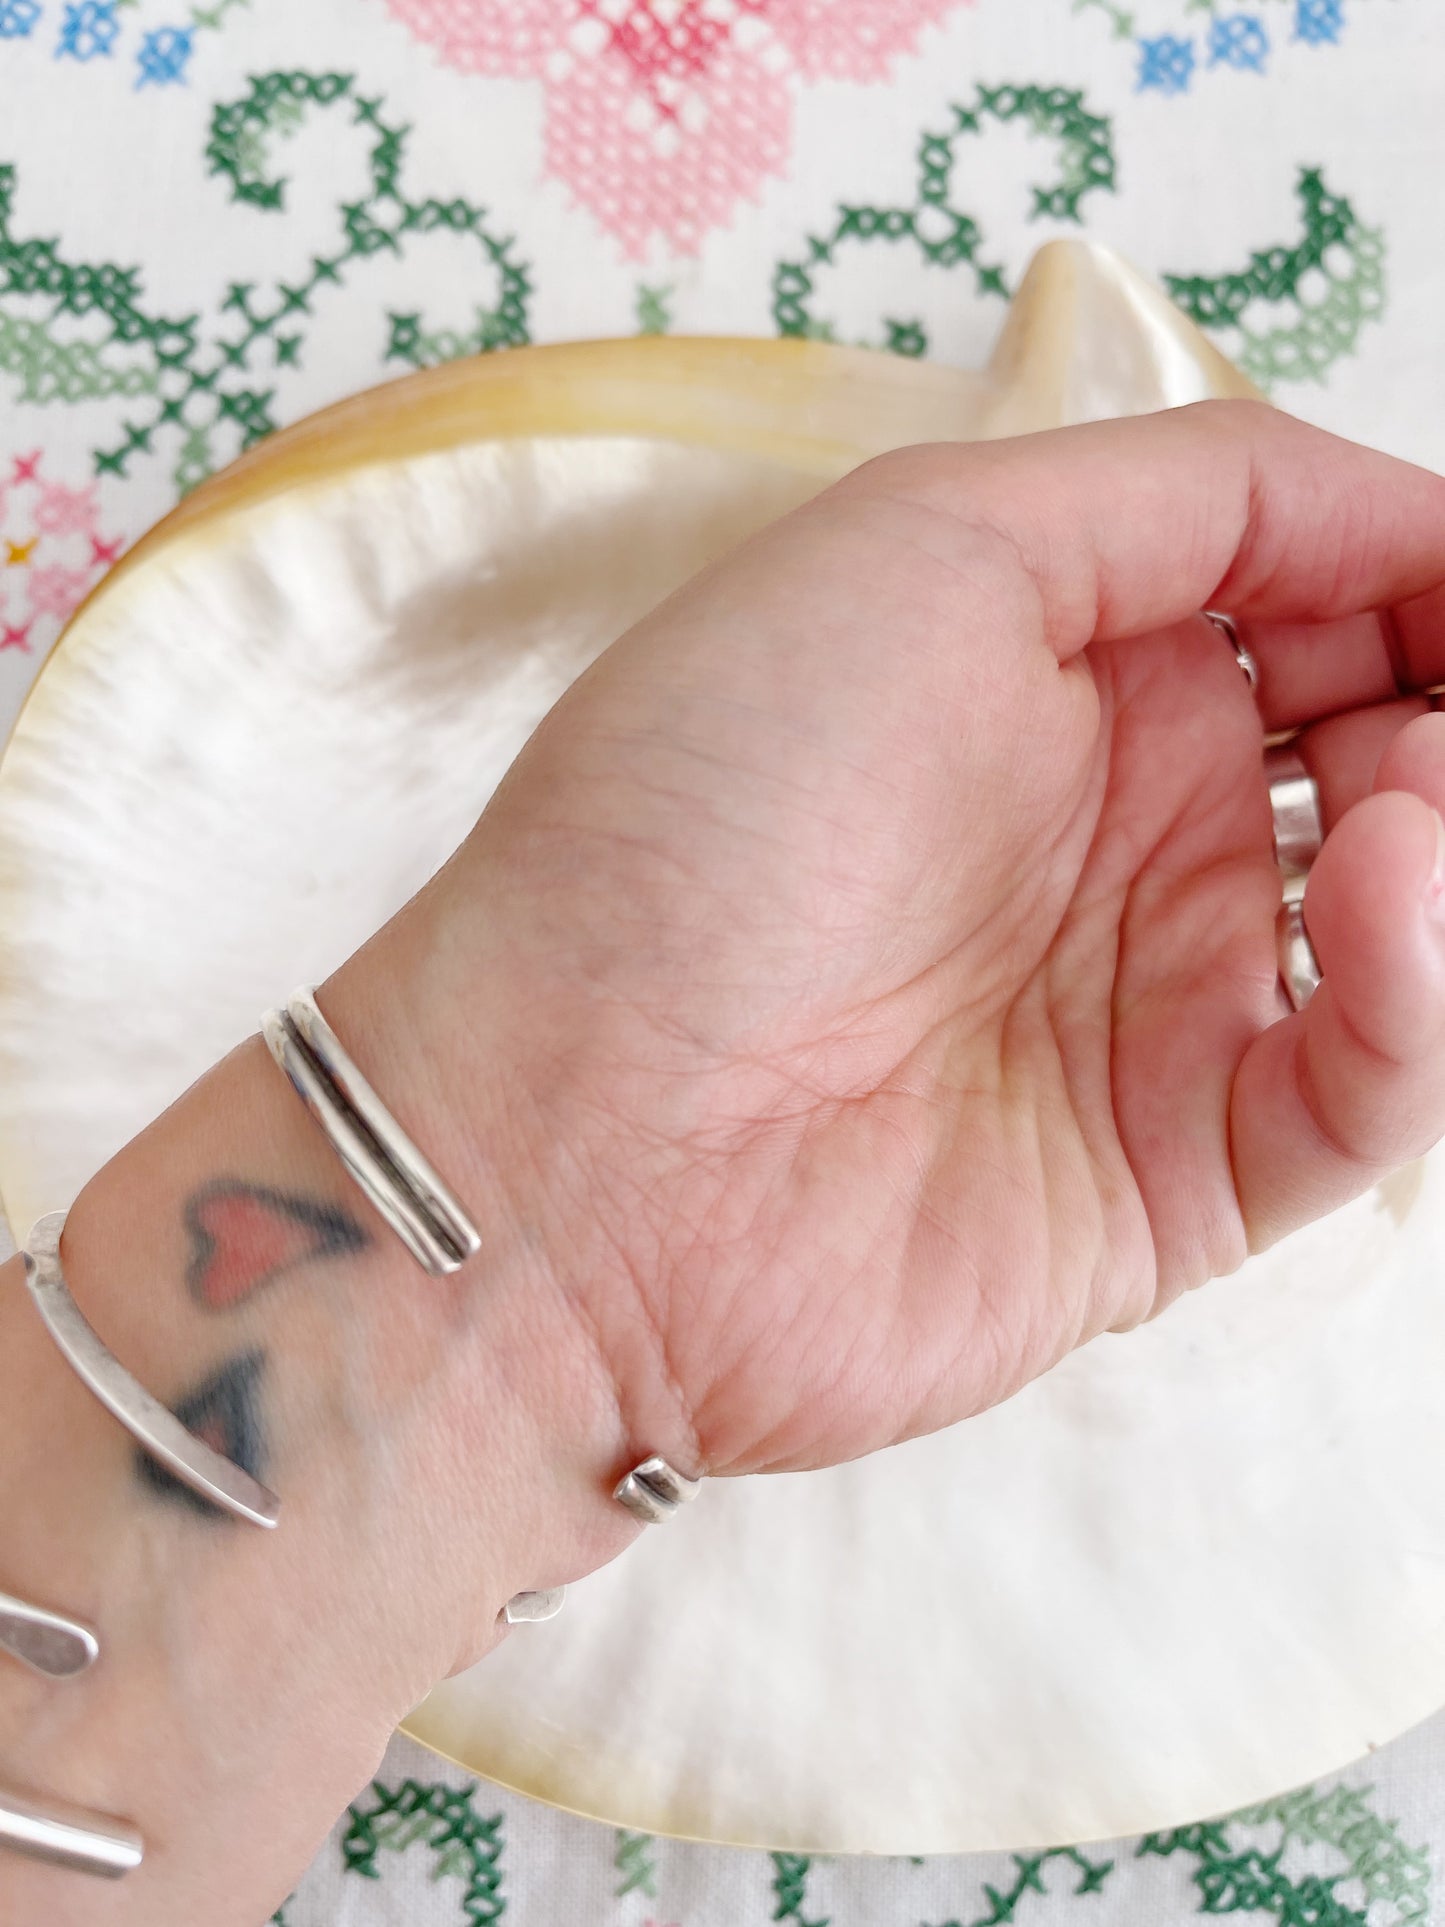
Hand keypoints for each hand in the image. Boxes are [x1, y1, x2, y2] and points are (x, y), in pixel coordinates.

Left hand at [396, 400, 1444, 1476]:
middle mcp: (1118, 832)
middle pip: (1385, 745)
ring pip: (1405, 920)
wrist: (572, 1134)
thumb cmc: (705, 812)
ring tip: (1412, 790)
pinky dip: (1418, 988)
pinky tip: (1386, 886)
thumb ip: (1183, 495)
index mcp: (1055, 671)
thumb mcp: (921, 547)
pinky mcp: (1174, 1177)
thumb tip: (1403, 508)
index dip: (1424, 568)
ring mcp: (1150, 1005)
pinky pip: (1363, 1082)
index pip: (1316, 589)